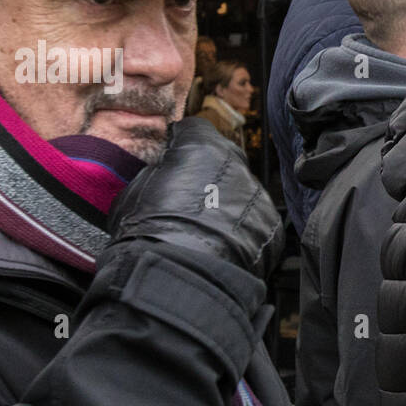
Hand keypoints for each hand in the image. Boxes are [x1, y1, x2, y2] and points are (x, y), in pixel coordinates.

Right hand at [105, 117, 283, 279]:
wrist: (180, 275)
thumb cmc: (146, 232)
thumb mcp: (134, 191)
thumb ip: (157, 172)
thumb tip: (166, 169)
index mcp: (200, 147)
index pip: (195, 129)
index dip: (183, 141)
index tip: (174, 154)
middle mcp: (236, 165)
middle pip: (226, 158)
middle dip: (210, 171)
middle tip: (191, 197)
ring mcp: (257, 196)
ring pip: (243, 191)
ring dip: (228, 204)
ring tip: (206, 230)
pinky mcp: (271, 226)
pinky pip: (256, 222)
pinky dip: (244, 231)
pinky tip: (223, 248)